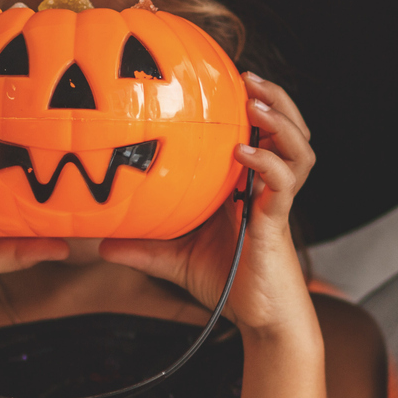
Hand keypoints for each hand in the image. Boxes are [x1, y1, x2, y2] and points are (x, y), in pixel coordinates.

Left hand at [103, 73, 316, 337]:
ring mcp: (277, 204)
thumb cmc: (227, 283)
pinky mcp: (278, 223)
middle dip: (276, 100)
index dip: (253, 105)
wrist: (260, 319)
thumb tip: (99, 243)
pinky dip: (267, 163)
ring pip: (299, 150)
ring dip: (282, 121)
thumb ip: (143, 247)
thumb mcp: (175, 258)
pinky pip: (282, 185)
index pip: (260, 134)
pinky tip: (245, 152)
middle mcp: (268, 189)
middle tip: (248, 77)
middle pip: (290, 131)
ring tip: (257, 103)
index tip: (229, 78)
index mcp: (249, 186)